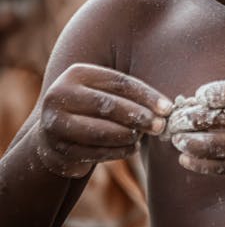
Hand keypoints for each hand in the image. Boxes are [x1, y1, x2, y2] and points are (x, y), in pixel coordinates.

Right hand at [37, 64, 172, 177]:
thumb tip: (166, 108)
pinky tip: (132, 149)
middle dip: (139, 116)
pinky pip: (95, 152)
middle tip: (161, 126)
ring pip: (100, 132)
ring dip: (129, 136)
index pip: (118, 82)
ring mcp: (55, 123)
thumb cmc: (91, 109)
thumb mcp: (103, 92)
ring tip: (142, 137)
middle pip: (107, 105)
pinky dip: (118, 152)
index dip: (146, 95)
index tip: (167, 107)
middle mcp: (60, 95)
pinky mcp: (57, 149)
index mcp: (76, 73)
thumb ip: (129, 95)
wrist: (54, 136)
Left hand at [170, 75, 224, 178]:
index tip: (196, 97)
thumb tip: (198, 99)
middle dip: (190, 120)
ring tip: (176, 139)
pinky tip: (185, 159)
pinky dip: (202, 165)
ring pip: (217, 147)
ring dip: (191, 144)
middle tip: (174, 119)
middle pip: (218, 120)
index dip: (207, 95)